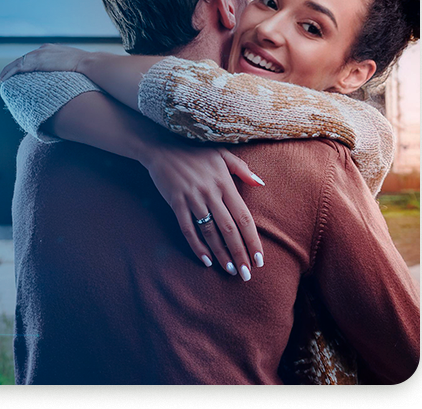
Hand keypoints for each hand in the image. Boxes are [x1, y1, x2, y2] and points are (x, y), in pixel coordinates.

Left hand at [0, 44, 89, 82]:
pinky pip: (17, 68)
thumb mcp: (71, 67)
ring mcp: (38, 54)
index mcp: (49, 50)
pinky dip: (8, 74)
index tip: (17, 74)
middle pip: (21, 59)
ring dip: (6, 72)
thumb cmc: (84, 68)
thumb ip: (63, 69)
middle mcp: (42, 49)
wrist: (87, 63)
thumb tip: (65, 78)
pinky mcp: (36, 60)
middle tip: (2, 78)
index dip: (22, 67)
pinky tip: (2, 81)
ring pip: (16, 63)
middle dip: (11, 69)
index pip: (31, 58)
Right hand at [140, 140, 264, 280]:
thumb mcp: (222, 154)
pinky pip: (187, 228)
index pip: (243, 217)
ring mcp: (192, 198)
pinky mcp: (175, 202)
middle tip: (246, 275)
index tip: (259, 259)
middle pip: (229, 229)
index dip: (252, 240)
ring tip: (229, 270)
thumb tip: (260, 183)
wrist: (161, 146)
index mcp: (224, 183)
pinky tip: (205, 260)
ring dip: (220, 253)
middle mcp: (210, 193)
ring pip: (209, 232)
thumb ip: (242, 169)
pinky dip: (196, 245)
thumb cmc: (194, 151)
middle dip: (239, 253)